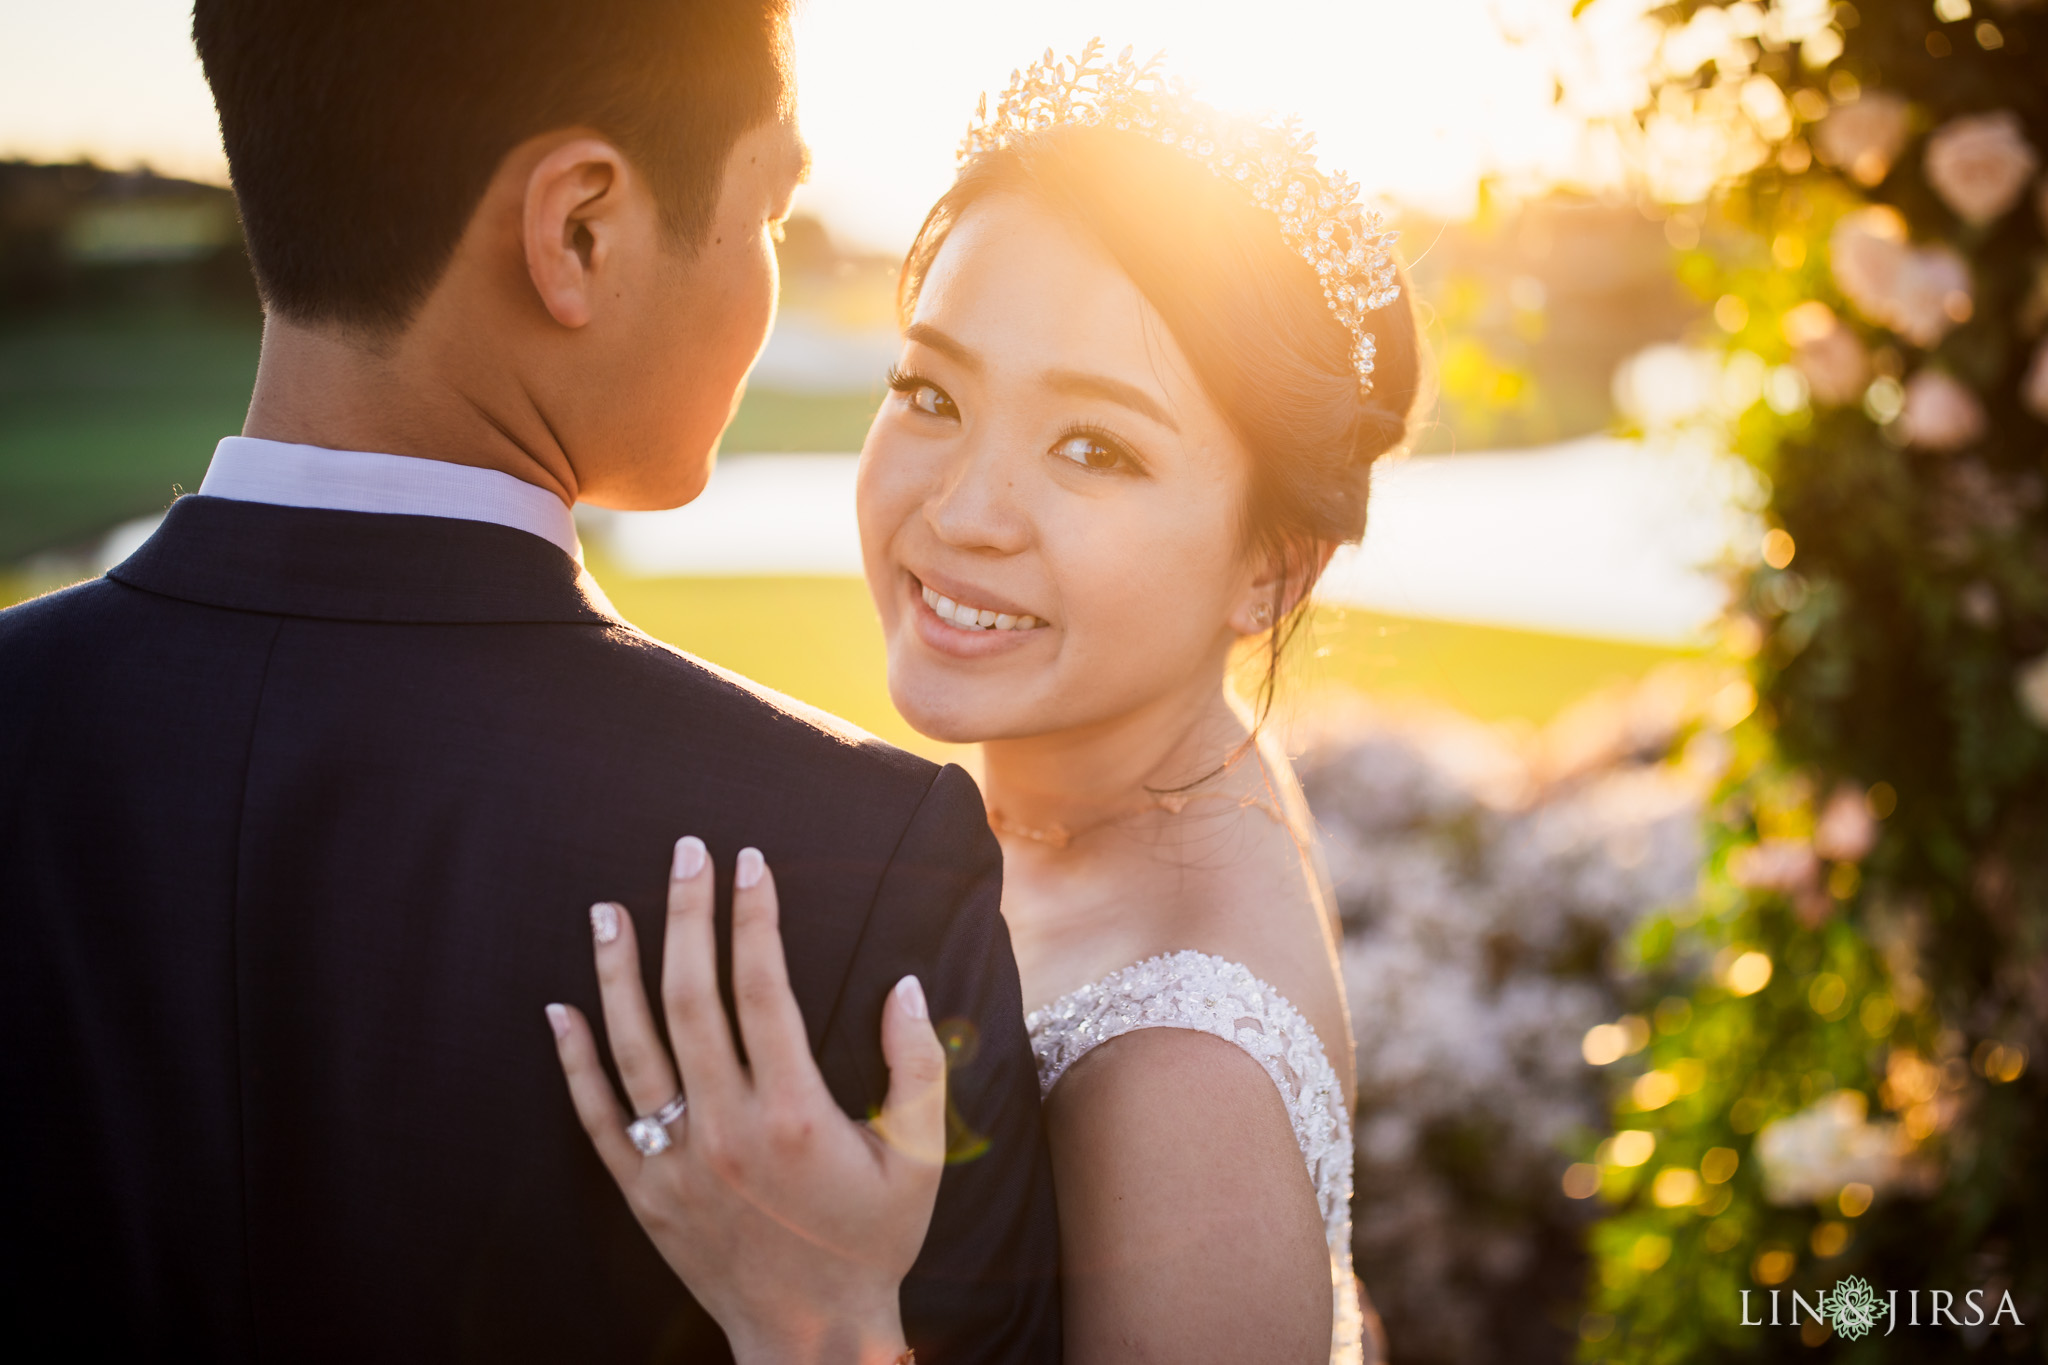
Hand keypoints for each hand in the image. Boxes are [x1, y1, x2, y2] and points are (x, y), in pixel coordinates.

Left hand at [546, 838, 946, 1364]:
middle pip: (690, 1000)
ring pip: (632, 1048)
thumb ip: (918, 1067)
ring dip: (617, 972)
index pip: (764, 989)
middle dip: (686, 916)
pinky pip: (596, 1117)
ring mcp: (675, 1162)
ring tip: (607, 908)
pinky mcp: (644, 1192)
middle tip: (683, 853)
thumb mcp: (923, 1158)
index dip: (754, 918)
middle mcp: (725, 1130)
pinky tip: (559, 1008)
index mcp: (795, 1114)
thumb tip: (905, 984)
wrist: (812, 1338)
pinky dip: (573, 1062)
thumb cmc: (872, 1241)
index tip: (749, 861)